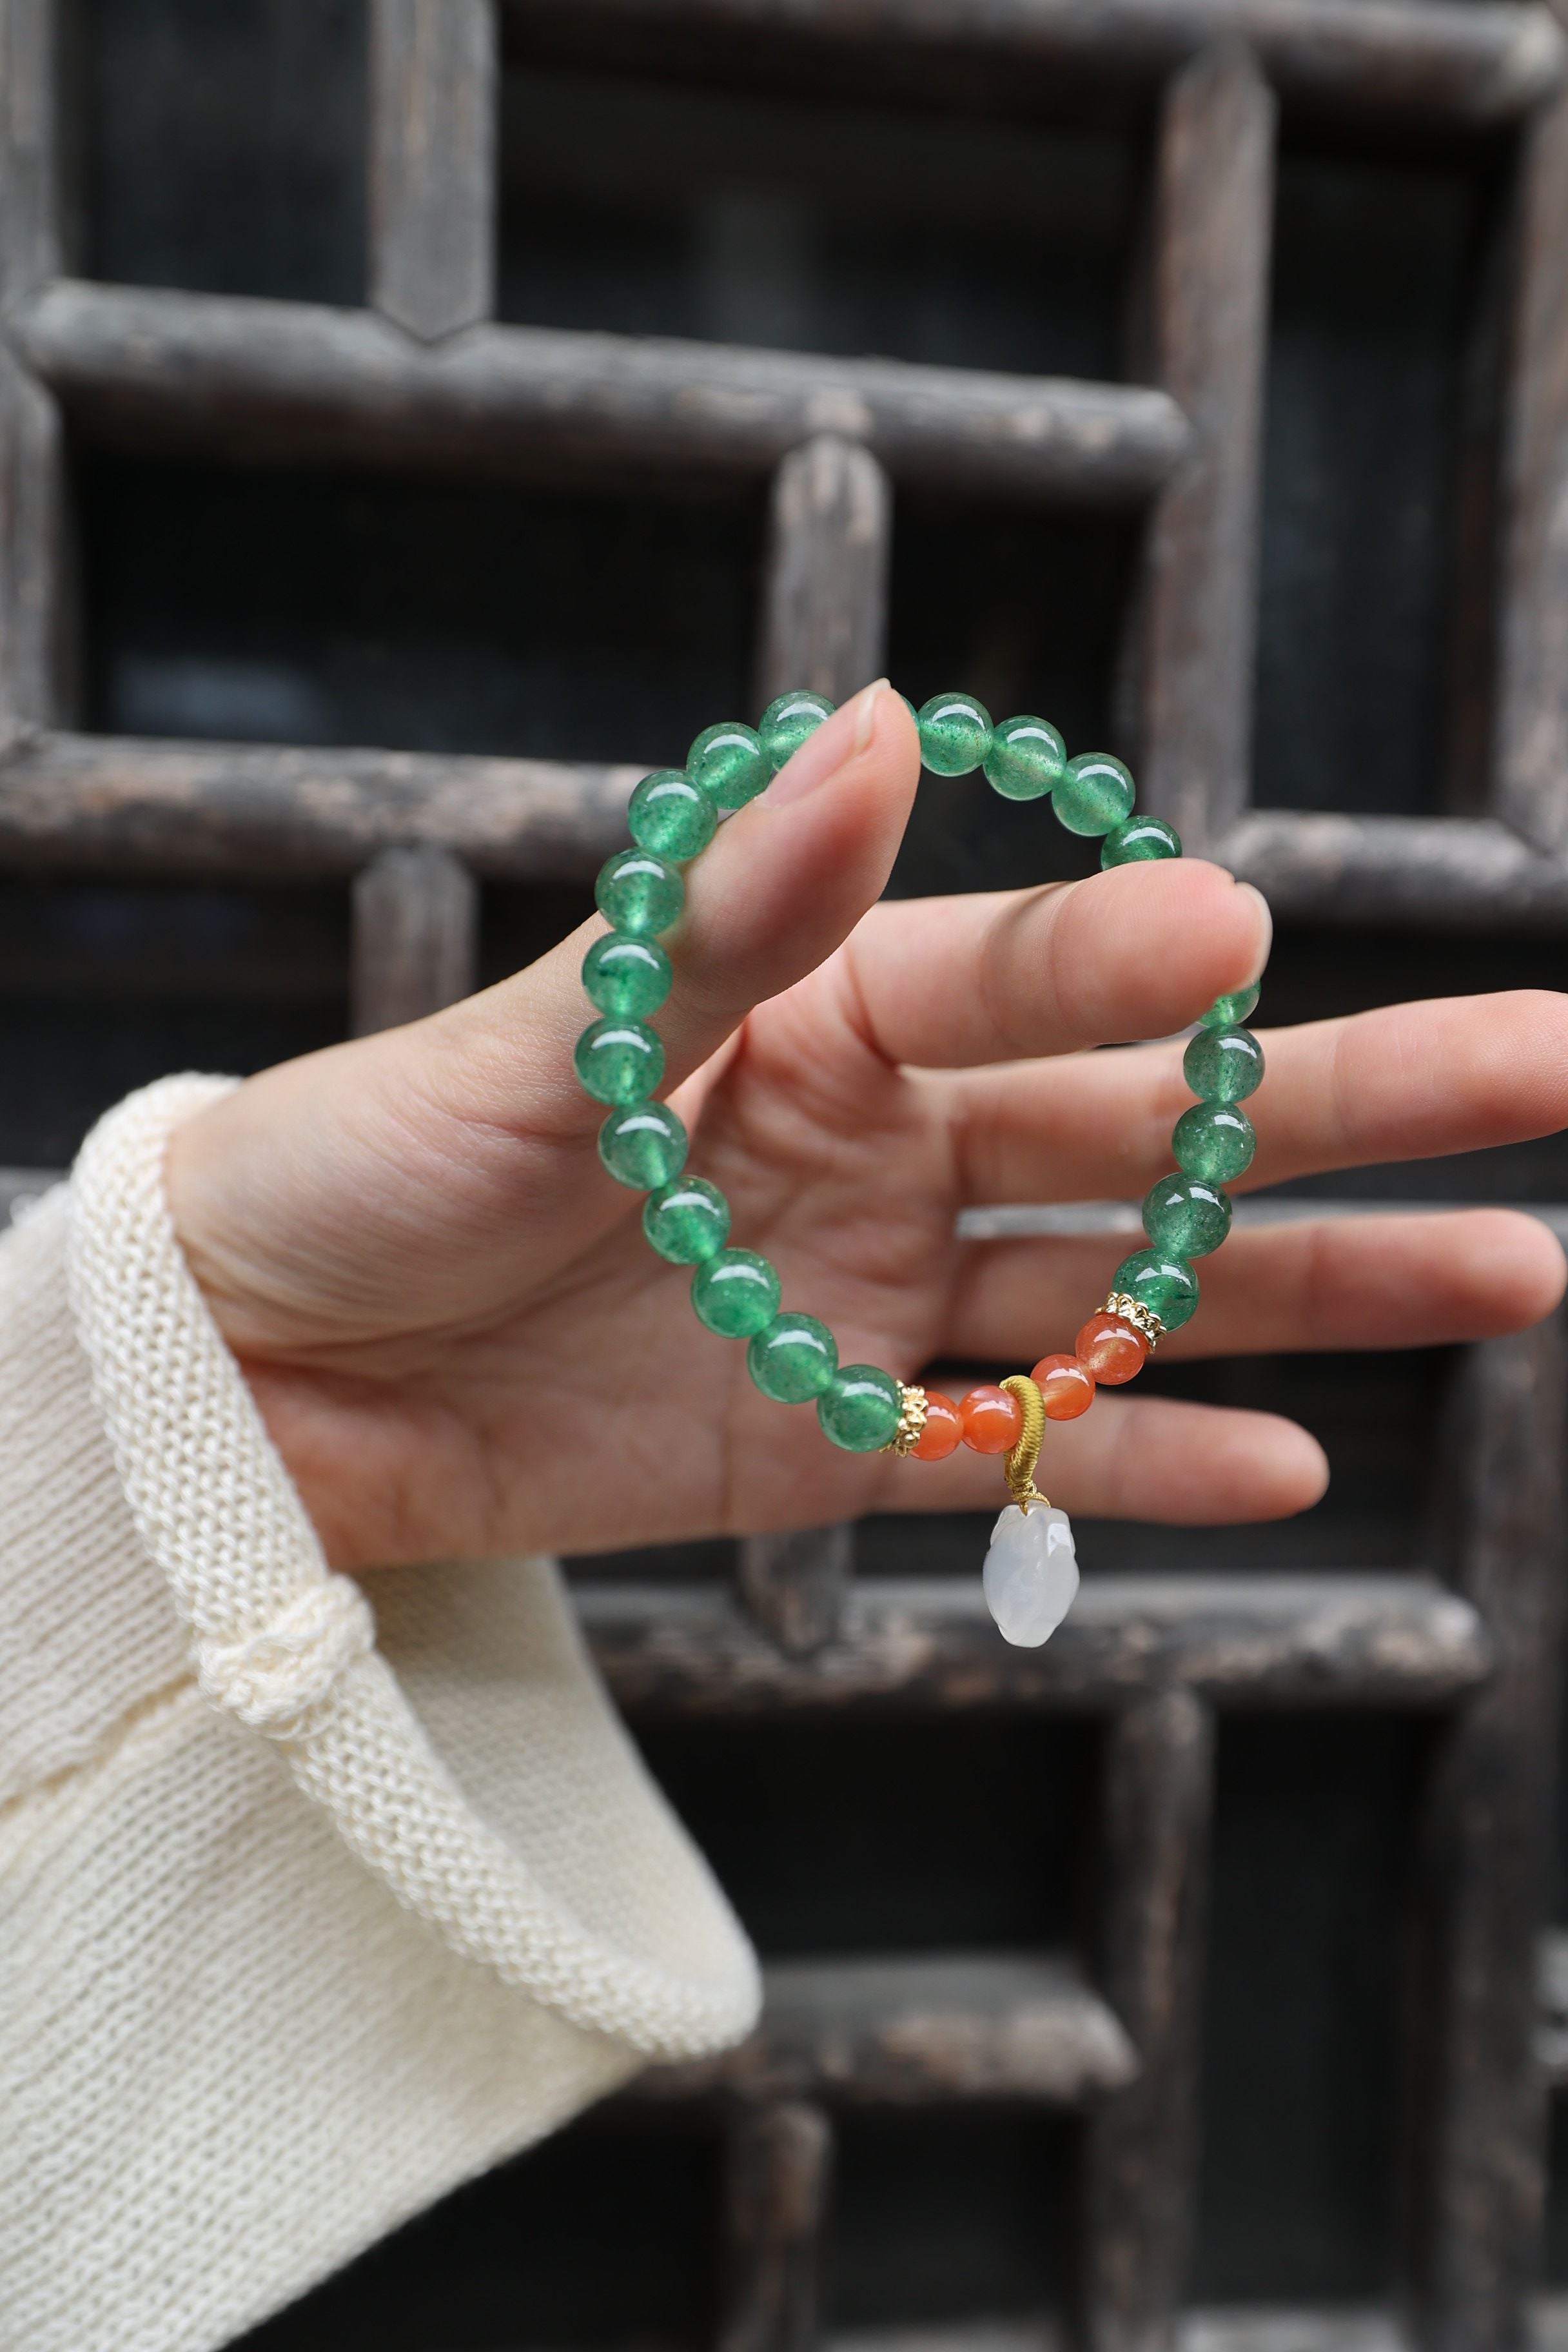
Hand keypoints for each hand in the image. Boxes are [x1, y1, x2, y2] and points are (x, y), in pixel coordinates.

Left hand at [164, 684, 1567, 1569]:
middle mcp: (878, 1150)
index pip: (1009, 985)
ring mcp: (874, 1302)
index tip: (1249, 937)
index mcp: (809, 1020)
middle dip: (1340, 1108)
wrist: (268, 1375)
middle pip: (1140, 1131)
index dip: (1123, 966)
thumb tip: (866, 721)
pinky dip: (1145, 1462)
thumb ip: (720, 917)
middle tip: (1540, 1076)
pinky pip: (1023, 1454)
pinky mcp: (838, 1445)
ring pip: (1131, 1293)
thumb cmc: (372, 1164)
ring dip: (1311, 1287)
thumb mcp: (539, 1041)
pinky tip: (1294, 1463)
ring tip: (1507, 1267)